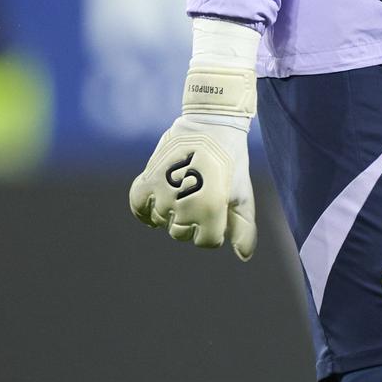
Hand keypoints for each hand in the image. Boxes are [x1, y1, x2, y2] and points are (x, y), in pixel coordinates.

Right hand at [129, 114, 256, 260]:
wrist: (212, 124)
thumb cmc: (232, 163)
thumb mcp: (242, 195)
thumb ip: (244, 229)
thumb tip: (243, 257)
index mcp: (211, 210)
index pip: (206, 242)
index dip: (213, 231)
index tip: (217, 213)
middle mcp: (185, 205)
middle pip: (181, 233)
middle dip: (193, 222)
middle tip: (201, 196)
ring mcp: (164, 192)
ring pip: (162, 220)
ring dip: (172, 212)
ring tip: (185, 189)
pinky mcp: (148, 178)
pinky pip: (137, 205)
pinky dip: (143, 211)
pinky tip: (153, 210)